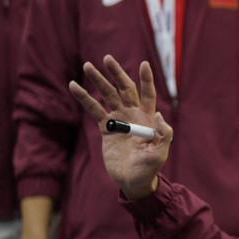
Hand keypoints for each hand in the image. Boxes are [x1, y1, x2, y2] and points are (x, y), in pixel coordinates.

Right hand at [68, 55, 172, 199]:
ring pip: (107, 95)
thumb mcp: (160, 153)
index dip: (146, 79)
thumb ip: (164, 135)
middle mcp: (133, 114)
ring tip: (87, 65)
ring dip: (98, 81)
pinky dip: (84, 98)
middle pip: (124, 88)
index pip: (148, 94)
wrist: (133, 180)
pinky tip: (74, 86)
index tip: (144, 64)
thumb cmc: (149, 167)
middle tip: (107, 58)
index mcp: (148, 118)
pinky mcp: (106, 128)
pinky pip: (94, 109)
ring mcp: (119, 120)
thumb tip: (160, 116)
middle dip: (116, 73)